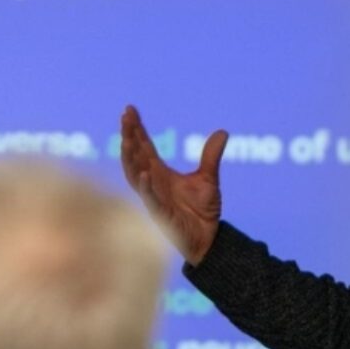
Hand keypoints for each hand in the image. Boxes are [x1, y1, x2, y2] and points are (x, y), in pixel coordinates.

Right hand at [120, 105, 226, 263]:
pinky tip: (144, 173)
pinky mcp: (160, 214)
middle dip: (129, 136)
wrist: (207, 238)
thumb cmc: (202, 211)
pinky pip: (149, 199)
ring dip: (130, 158)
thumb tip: (222, 132)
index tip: (130, 109)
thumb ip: (210, 156)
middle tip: (126, 116)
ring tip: (128, 139)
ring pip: (135, 175)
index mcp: (160, 172)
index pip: (144, 146)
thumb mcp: (208, 179)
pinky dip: (146, 186)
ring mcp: (153, 198)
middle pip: (135, 156)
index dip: (136, 128)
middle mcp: (152, 182)